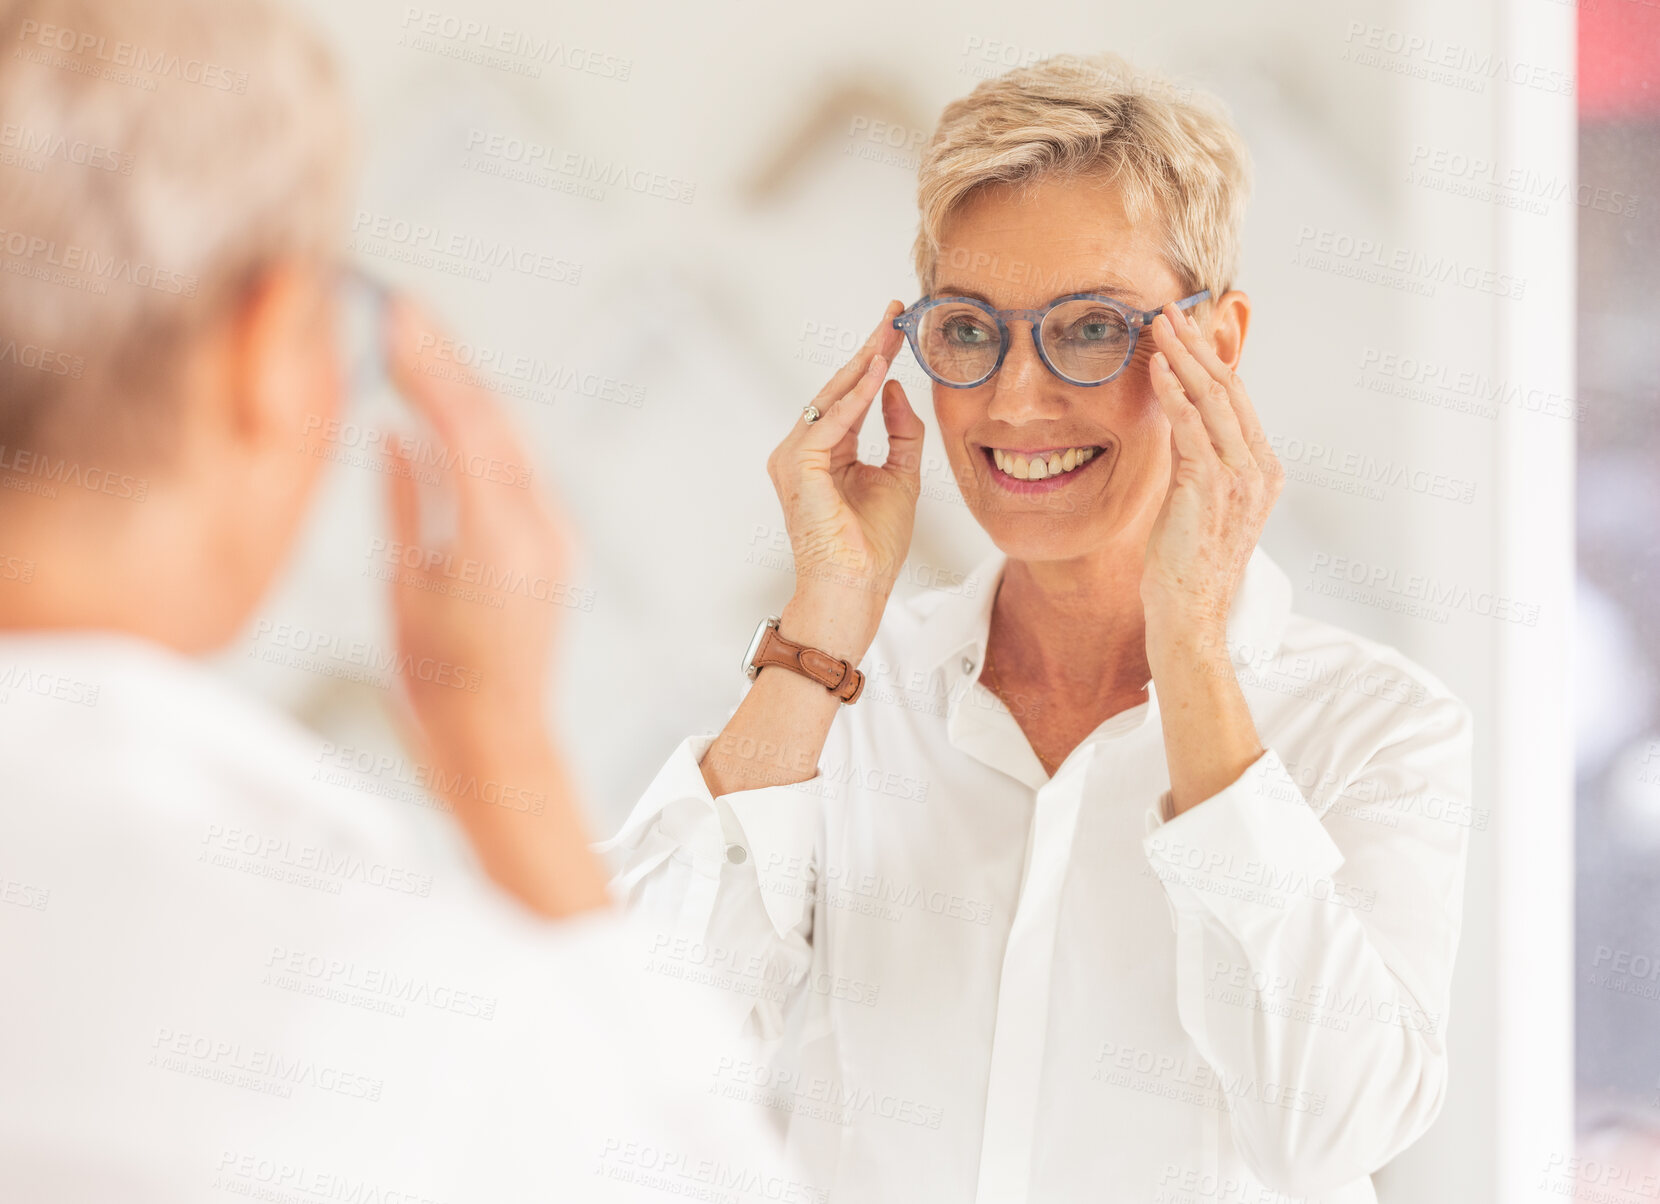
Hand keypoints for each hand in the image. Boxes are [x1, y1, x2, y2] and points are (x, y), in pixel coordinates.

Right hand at [379, 296, 606, 917]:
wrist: (500, 750)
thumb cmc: (438, 690)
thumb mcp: (403, 593)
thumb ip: (403, 505)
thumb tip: (394, 430)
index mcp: (498, 542)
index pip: (469, 427)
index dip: (433, 364)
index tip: (397, 314)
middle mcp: (540, 532)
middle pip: (495, 423)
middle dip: (448, 362)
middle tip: (401, 309)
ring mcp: (554, 541)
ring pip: (509, 445)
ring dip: (463, 392)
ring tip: (415, 343)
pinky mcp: (553, 551)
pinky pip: (514, 477)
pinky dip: (475, 438)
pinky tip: (437, 413)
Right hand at [767, 301, 923, 657]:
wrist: (855, 589)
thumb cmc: (873, 547)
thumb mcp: (901, 478)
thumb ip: (900, 433)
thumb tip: (894, 389)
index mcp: (827, 453)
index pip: (851, 397)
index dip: (874, 361)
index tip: (896, 329)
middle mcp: (804, 450)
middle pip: (839, 389)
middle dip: (868, 350)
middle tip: (892, 314)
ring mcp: (794, 458)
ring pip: (831, 399)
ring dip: (861, 365)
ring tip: (888, 335)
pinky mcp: (798, 468)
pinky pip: (829, 422)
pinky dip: (853, 397)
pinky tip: (876, 372)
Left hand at [1142, 302, 1282, 641]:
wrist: (1190, 614)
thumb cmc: (1186, 566)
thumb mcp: (1200, 503)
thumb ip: (1198, 462)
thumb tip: (1179, 423)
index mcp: (1262, 471)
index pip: (1238, 400)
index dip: (1213, 360)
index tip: (1188, 330)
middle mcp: (1258, 469)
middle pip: (1230, 390)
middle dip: (1199, 346)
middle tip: (1173, 311)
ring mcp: (1239, 477)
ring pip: (1214, 399)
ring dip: (1184, 356)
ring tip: (1160, 325)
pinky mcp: (1209, 486)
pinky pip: (1191, 426)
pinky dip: (1173, 391)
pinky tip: (1155, 366)